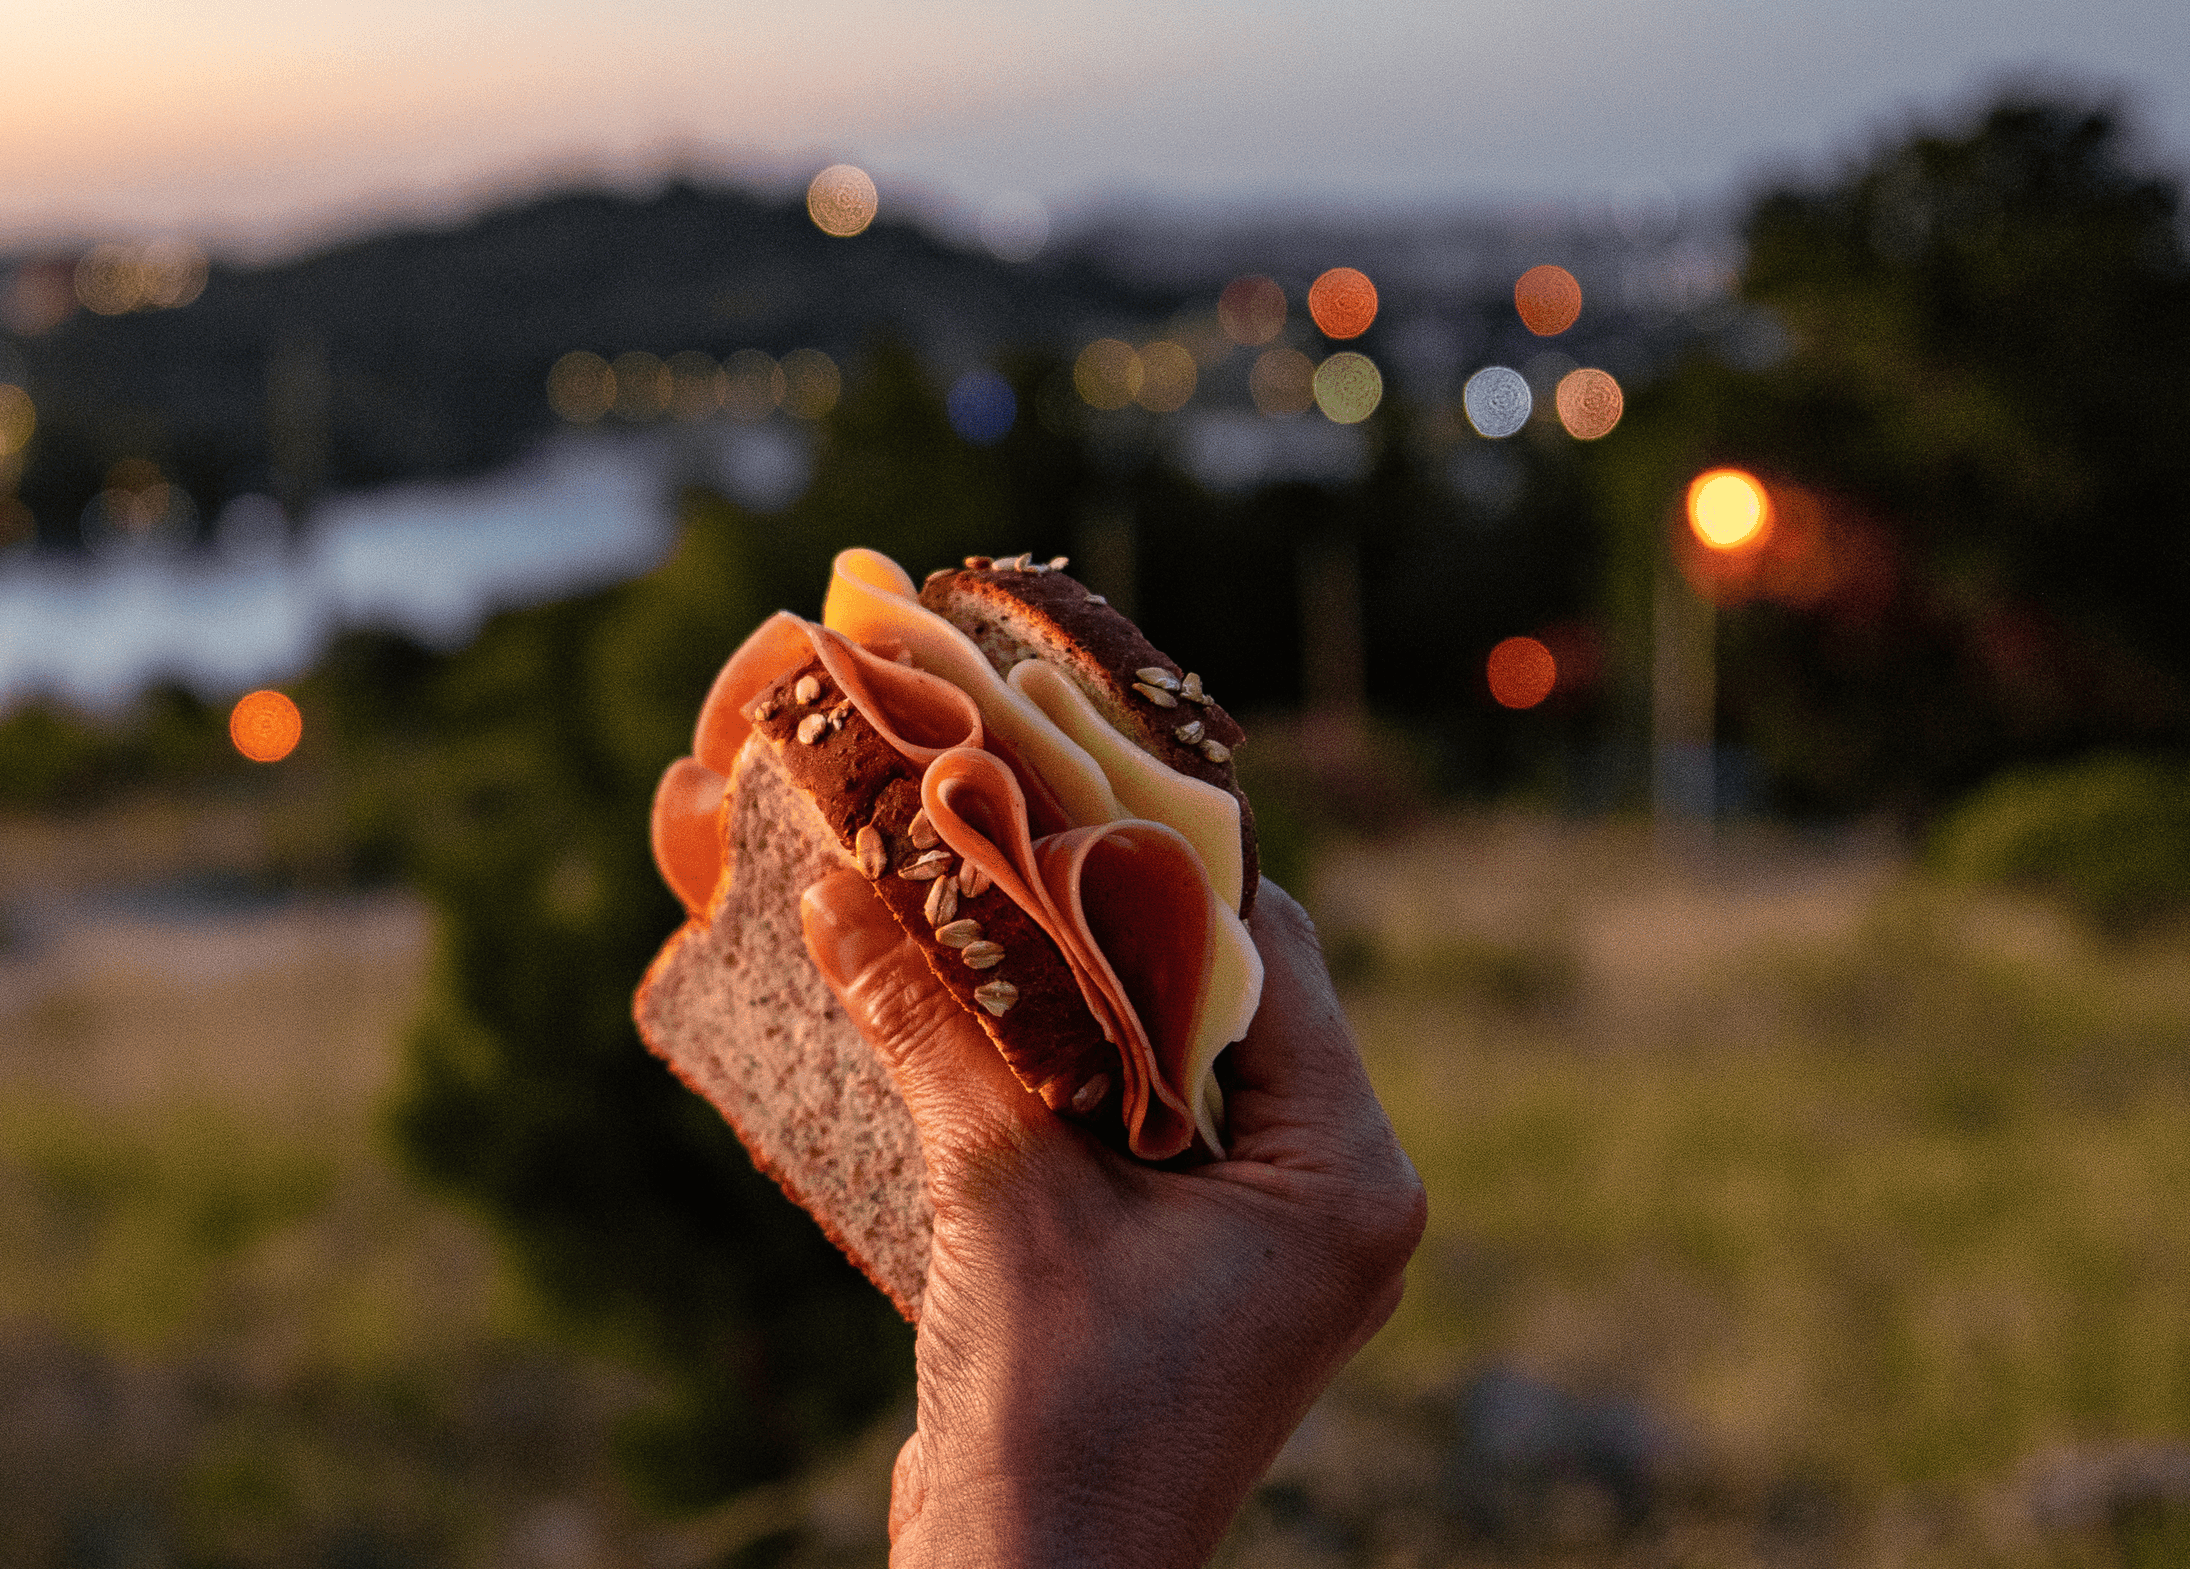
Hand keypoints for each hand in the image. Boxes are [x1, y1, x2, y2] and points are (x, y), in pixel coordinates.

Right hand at [799, 873, 1424, 1568]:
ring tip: (976, 910)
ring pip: (1176, 1064)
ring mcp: (1272, 1248)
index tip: (1056, 776)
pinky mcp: (1203, 1279)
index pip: (1263, 955)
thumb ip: (937, 1029)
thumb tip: (844, 893)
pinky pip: (1146, 1135)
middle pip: (1226, 1001)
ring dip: (1079, 998)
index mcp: (1346, 1173)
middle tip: (1000, 827)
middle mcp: (1335, 1201)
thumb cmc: (1053, 1414)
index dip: (1153, 861)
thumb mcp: (997, 1192)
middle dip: (1105, 923)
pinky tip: (981, 1030)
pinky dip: (1069, 1078)